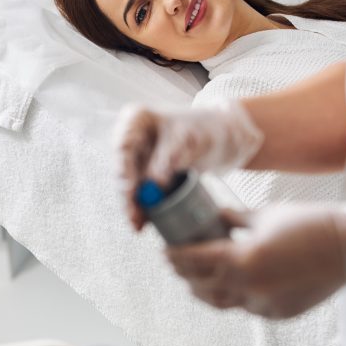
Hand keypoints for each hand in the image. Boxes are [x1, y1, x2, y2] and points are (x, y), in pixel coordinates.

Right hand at [114, 102, 263, 229]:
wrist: (222, 137)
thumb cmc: (207, 130)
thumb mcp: (190, 140)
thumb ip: (170, 159)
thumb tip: (153, 184)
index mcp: (136, 119)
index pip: (123, 147)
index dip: (125, 171)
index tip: (132, 192)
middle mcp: (131, 138)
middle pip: (123, 169)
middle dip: (127, 196)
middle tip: (134, 217)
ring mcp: (137, 157)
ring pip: (129, 185)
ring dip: (133, 206)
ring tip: (138, 226)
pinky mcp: (146, 174)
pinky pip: (142, 193)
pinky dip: (144, 207)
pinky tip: (144, 223)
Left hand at [165, 202, 345, 318]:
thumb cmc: (310, 224)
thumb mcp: (265, 215)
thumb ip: (234, 221)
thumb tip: (214, 219)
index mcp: (240, 259)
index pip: (193, 261)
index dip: (174, 257)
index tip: (164, 252)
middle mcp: (247, 287)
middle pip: (200, 286)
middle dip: (184, 275)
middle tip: (176, 265)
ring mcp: (262, 305)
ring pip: (220, 303)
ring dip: (205, 291)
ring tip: (196, 280)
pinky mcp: (278, 315)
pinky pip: (247, 308)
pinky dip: (236, 297)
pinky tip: (234, 285)